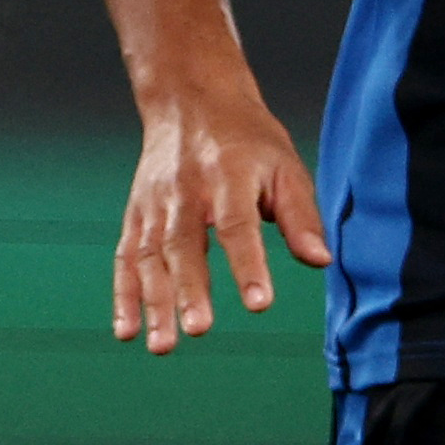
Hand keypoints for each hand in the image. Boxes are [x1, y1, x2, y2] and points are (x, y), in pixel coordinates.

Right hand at [113, 89, 329, 351]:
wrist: (190, 100)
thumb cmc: (247, 139)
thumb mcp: (284, 165)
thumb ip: (301, 215)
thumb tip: (321, 261)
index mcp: (227, 175)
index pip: (237, 224)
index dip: (248, 265)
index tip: (259, 303)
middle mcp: (185, 190)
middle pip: (184, 244)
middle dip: (190, 289)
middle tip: (199, 328)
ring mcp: (155, 204)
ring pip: (150, 257)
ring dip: (154, 302)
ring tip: (163, 345)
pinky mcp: (136, 215)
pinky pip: (126, 259)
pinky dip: (123, 296)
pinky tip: (128, 331)